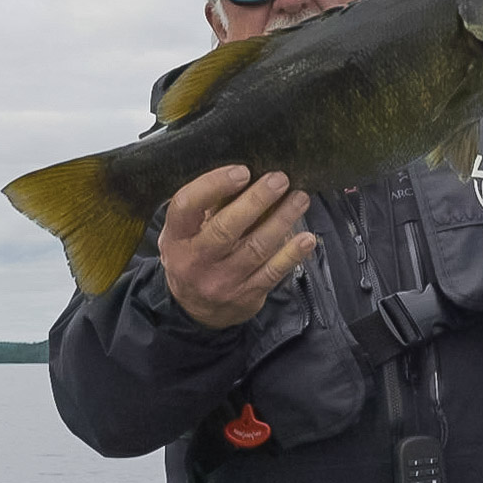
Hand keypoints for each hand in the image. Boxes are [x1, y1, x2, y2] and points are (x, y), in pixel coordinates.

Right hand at [158, 165, 315, 328]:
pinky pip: (273, 272)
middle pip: (226, 228)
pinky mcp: (246, 295)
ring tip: (300, 199)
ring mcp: (222, 280)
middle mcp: (195, 261)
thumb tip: (245, 175)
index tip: (242, 171)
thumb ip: (205, 208)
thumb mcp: (184, 233)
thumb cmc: (192, 257)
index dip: (213, 185)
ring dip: (282, 220)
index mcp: (176, 237)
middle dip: (257, 200)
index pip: (187, 205)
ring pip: (256, 248)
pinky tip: (306, 239)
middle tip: (279, 180)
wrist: (195, 310)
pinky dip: (292, 254)